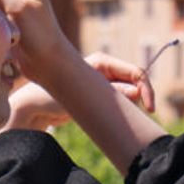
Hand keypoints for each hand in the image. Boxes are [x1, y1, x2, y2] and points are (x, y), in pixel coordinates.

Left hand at [3, 53, 156, 131]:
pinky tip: (118, 121)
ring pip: (130, 94)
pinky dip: (125, 111)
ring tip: (124, 118)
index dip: (146, 89)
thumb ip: (111, 93)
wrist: (33, 109)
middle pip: (135, 82)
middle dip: (141, 98)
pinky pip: (120, 102)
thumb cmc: (50, 98)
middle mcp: (104, 70)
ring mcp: (102, 83)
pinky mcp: (98, 97)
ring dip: (133, 106)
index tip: (150, 109)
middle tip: (141, 116)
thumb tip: (136, 93)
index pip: (135, 72)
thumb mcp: (82, 97)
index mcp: (101, 62)